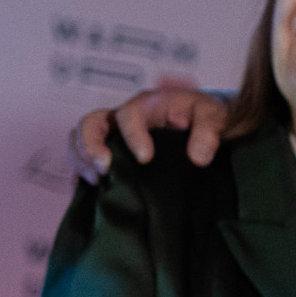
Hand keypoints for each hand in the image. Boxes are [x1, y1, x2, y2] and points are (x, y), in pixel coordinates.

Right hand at [71, 87, 230, 177]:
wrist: (208, 123)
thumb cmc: (207, 114)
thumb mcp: (215, 115)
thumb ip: (208, 132)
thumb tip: (198, 158)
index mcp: (147, 104)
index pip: (128, 114)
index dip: (132, 135)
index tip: (145, 158)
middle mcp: (124, 118)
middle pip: (91, 123)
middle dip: (90, 145)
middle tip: (105, 170)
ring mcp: (115, 136)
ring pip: (80, 139)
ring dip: (82, 160)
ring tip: (97, 182)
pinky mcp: (114, 154)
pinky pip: (85, 160)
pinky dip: (81, 173)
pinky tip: (91, 192)